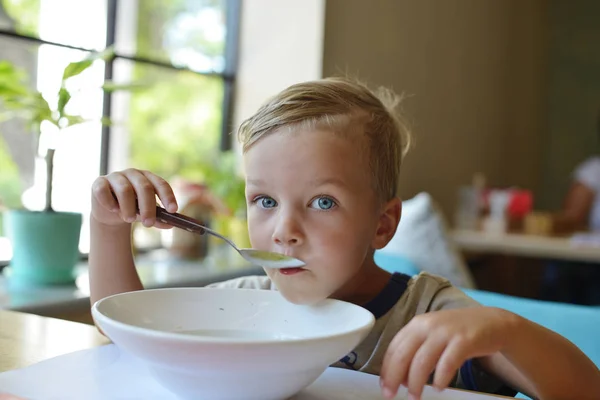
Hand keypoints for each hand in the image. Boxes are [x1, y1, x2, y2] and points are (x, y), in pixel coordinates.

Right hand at [91, 168, 177, 227]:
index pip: (161, 184)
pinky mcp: (99, 183)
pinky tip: (113, 209)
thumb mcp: (146, 214)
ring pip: (125, 190)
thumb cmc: (133, 209)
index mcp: (148, 178)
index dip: (167, 196)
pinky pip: (103, 191)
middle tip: (148, 224)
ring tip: (129, 219)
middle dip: (148, 207)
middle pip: (144, 187)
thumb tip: (170, 225)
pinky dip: (109, 202)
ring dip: (128, 207)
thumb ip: (158, 219)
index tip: (173, 210)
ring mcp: (115, 177)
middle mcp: (133, 174)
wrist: (110, 211)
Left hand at [380, 306, 515, 399]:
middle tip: (392, 395)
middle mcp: (428, 325)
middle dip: (395, 378)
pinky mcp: (464, 341)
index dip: (386, 369)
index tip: (384, 386)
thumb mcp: (432, 334)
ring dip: (416, 383)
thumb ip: (415, 350)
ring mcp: (446, 332)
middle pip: (404, 355)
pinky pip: (447, 363)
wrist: (491, 322)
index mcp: (417, 324)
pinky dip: (441, 378)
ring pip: (423, 361)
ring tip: (415, 396)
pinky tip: (439, 388)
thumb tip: (400, 378)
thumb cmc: (457, 333)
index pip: (394, 348)